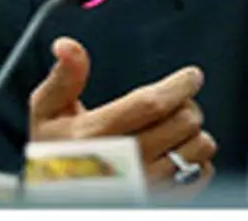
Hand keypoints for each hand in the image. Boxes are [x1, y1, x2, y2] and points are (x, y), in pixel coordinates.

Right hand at [28, 37, 217, 196]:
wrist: (58, 198)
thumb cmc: (54, 154)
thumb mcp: (46, 114)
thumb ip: (63, 78)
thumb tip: (67, 46)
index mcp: (94, 136)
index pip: (152, 103)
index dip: (179, 85)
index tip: (191, 76)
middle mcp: (123, 164)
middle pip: (183, 121)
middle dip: (186, 104)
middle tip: (175, 103)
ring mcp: (146, 186)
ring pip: (198, 146)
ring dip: (192, 131)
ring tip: (173, 128)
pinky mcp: (163, 200)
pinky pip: (201, 173)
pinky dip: (196, 160)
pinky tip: (175, 154)